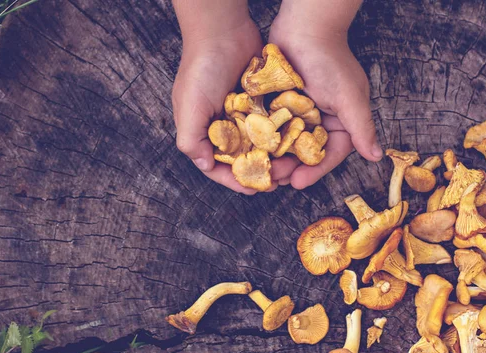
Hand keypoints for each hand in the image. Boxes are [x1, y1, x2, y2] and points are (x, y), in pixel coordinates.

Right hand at [172, 18, 278, 193]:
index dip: (235, 181)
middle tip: (281, 178)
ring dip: (275, 156)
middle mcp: (223, 125)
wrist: (223, 29)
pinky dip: (282, 134)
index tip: (255, 189)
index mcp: (204, 130)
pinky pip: (272, 124)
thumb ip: (192, 139)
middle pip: (244, 159)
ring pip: (261, 144)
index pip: (219, 166)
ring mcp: (243, 113)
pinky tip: (296, 143)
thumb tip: (203, 165)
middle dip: (261, 171)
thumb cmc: (201, 67)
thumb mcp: (189, 106)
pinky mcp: (260, 101)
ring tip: (292, 164)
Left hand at [269, 5, 381, 189]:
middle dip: (291, 167)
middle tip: (274, 179)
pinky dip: (264, 138)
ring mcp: (299, 112)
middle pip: (306, 153)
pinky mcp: (280, 103)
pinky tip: (252, 150)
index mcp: (341, 121)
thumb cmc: (328, 60)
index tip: (297, 183)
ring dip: (275, 157)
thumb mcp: (348, 97)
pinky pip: (273, 127)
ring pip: (287, 143)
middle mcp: (321, 120)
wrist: (302, 26)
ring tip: (262, 169)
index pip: (331, 154)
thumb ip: (361, 128)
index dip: (315, 170)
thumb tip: (377, 156)